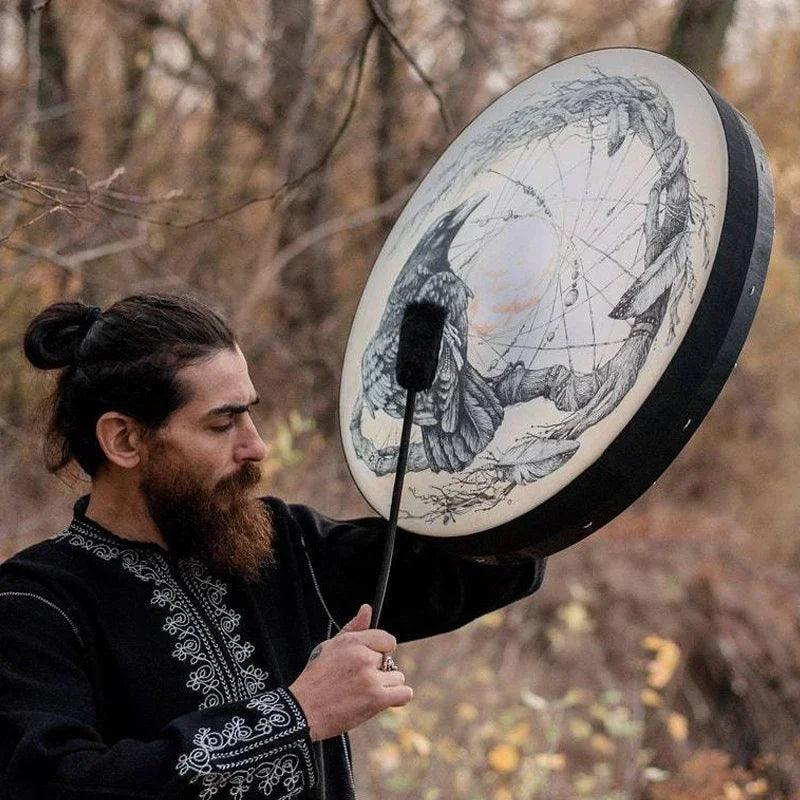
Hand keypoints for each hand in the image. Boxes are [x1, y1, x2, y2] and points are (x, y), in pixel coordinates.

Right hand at [288, 603, 411, 740]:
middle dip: (378, 670)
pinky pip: (404, 693)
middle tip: (359, 681)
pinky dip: (399, 698)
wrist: (304, 711)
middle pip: (388, 660)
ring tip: (365, 693)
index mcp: (351, 642)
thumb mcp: (330, 646)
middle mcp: (363, 657)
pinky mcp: (376, 699)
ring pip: (397, 677)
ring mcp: (371, 678)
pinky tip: (385, 700)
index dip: (381, 650)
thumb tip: (367, 609)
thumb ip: (353, 627)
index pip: (386, 639)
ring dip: (386, 686)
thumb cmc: (316, 679)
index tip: (372, 660)